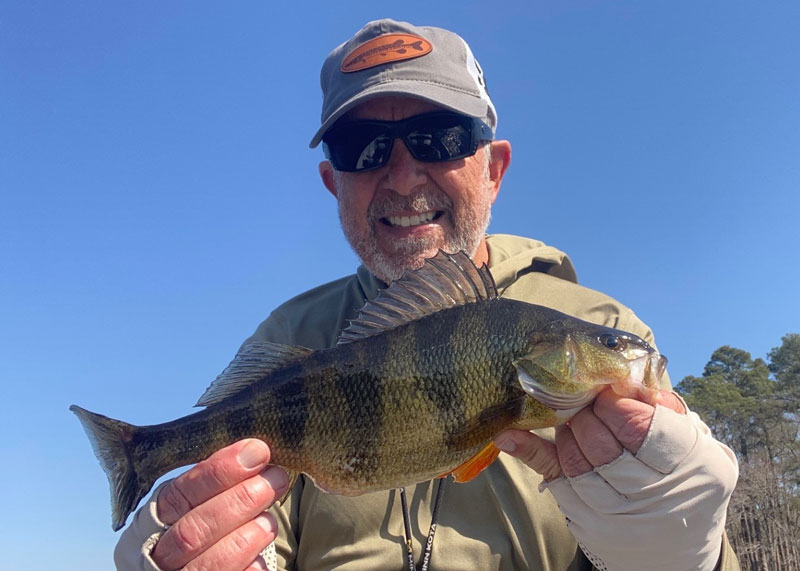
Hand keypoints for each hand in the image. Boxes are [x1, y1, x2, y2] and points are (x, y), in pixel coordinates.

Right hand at [151, 439, 288, 570]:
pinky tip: (259, 557)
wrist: (187, 567)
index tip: (256, 452)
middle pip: (193, 531)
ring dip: (246, 537)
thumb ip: (216, 484)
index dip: (218, 473)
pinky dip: (248, 568)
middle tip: (276, 479)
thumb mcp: (196, 503)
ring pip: (207, 564)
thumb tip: (255, 452)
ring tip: (269, 521)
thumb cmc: (200, 527)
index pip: (179, 494)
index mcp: (155, 520)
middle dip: (239, 501)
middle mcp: (160, 554)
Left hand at [494, 387, 737, 570]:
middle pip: (601, 444)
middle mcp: (655, 493)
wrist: (679, 547)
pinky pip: (554, 479)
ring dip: (567, 433)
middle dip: (586, 415)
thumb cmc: (683, 473)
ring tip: (574, 422)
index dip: (612, 404)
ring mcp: (620, 513)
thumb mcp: (689, 438)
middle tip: (584, 403)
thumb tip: (620, 376)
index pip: (637, 425)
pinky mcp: (590, 523)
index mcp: (692, 464)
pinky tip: (510, 435)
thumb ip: (660, 405)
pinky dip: (530, 452)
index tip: (605, 394)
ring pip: (576, 461)